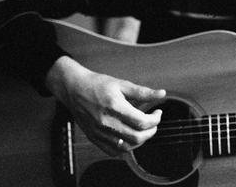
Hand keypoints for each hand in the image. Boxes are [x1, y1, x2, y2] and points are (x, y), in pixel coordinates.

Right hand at [45, 56, 165, 155]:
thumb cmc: (97, 85)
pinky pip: (113, 151)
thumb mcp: (122, 84)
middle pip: (136, 137)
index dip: (155, 119)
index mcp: (114, 107)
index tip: (157, 113)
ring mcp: (99, 132)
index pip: (141, 121)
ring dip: (140, 140)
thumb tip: (161, 94)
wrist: (74, 89)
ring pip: (126, 147)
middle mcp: (106, 122)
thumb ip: (143, 92)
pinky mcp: (94, 138)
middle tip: (153, 122)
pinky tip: (129, 136)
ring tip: (143, 128)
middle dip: (151, 131)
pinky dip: (125, 147)